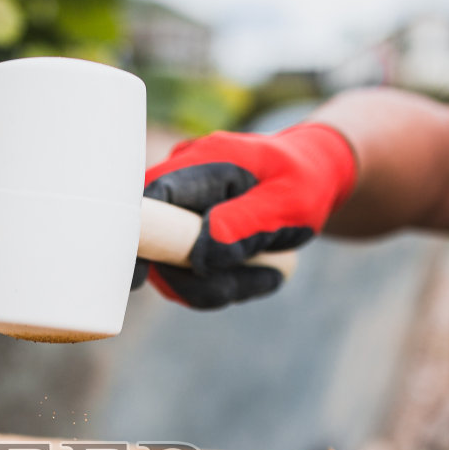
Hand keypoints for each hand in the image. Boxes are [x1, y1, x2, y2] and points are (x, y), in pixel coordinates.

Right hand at [133, 122, 356, 308]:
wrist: (312, 174)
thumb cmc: (303, 181)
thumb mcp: (288, 202)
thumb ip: (244, 224)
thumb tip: (199, 258)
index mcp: (202, 162)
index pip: (149, 199)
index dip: (136, 238)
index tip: (140, 275)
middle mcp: (180, 183)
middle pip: (157, 245)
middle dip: (200, 280)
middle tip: (266, 278)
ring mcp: (178, 210)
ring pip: (172, 268)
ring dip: (218, 286)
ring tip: (269, 273)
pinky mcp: (183, 233)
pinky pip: (187, 273)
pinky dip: (220, 283)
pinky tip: (257, 272)